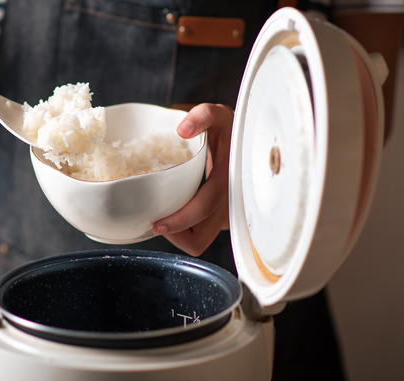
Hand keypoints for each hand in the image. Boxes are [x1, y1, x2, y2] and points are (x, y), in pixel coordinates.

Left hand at [152, 104, 233, 255]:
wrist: (247, 145)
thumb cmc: (230, 131)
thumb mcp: (219, 116)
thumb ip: (203, 116)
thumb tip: (182, 129)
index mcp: (229, 181)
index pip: (203, 210)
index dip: (179, 222)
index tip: (157, 225)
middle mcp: (230, 205)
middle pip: (198, 240)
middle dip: (174, 235)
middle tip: (155, 220)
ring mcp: (227, 217)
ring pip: (199, 241)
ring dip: (179, 234)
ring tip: (164, 213)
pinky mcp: (222, 221)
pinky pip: (201, 234)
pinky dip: (185, 229)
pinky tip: (176, 209)